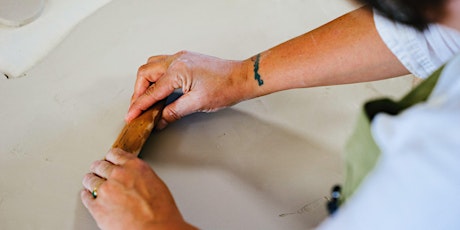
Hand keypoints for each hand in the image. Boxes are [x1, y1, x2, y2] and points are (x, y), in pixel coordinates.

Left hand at [81, 148, 195, 229]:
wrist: (154, 228)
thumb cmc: (161, 211)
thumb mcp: (155, 183)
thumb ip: (140, 177)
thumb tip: (134, 179)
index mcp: (135, 167)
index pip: (115, 154)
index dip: (110, 157)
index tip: (108, 159)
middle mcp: (118, 175)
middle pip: (100, 165)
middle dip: (98, 168)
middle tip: (97, 170)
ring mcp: (106, 190)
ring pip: (90, 180)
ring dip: (90, 180)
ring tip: (89, 181)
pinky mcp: (97, 207)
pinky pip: (86, 197)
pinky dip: (86, 196)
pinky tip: (87, 195)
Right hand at [125, 51, 253, 128]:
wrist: (242, 78)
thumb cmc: (225, 88)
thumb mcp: (197, 104)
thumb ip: (174, 112)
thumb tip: (159, 120)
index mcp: (177, 70)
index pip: (151, 91)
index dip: (139, 106)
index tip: (130, 116)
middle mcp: (176, 60)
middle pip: (145, 73)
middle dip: (138, 91)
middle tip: (137, 108)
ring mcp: (181, 58)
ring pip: (152, 66)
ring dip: (146, 82)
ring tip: (147, 98)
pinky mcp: (186, 59)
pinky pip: (163, 64)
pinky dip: (157, 76)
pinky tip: (160, 88)